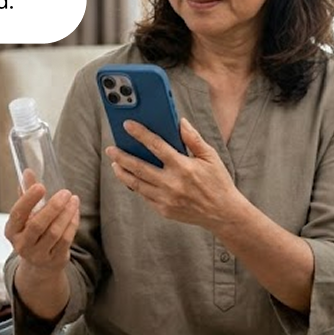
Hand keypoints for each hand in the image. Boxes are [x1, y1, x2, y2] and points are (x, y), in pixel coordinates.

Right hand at [4, 170, 79, 274]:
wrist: (39, 264)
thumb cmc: (31, 232)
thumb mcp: (26, 215)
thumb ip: (26, 194)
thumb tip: (28, 171)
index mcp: (11, 230)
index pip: (17, 214)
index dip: (28, 199)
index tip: (40, 186)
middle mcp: (22, 245)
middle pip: (38, 225)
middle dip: (53, 207)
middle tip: (65, 192)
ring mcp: (38, 254)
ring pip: (55, 232)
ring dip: (66, 213)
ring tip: (74, 199)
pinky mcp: (54, 259)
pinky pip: (66, 239)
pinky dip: (72, 223)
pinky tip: (75, 211)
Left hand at [105, 118, 243, 230]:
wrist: (223, 213)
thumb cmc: (217, 181)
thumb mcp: (210, 157)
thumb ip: (193, 139)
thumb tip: (180, 122)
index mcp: (183, 166)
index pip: (156, 145)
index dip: (140, 134)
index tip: (127, 125)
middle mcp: (172, 183)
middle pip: (139, 167)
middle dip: (121, 156)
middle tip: (110, 149)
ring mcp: (166, 199)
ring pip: (136, 184)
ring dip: (123, 172)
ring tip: (114, 163)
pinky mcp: (164, 210)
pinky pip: (144, 196)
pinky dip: (135, 186)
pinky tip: (130, 178)